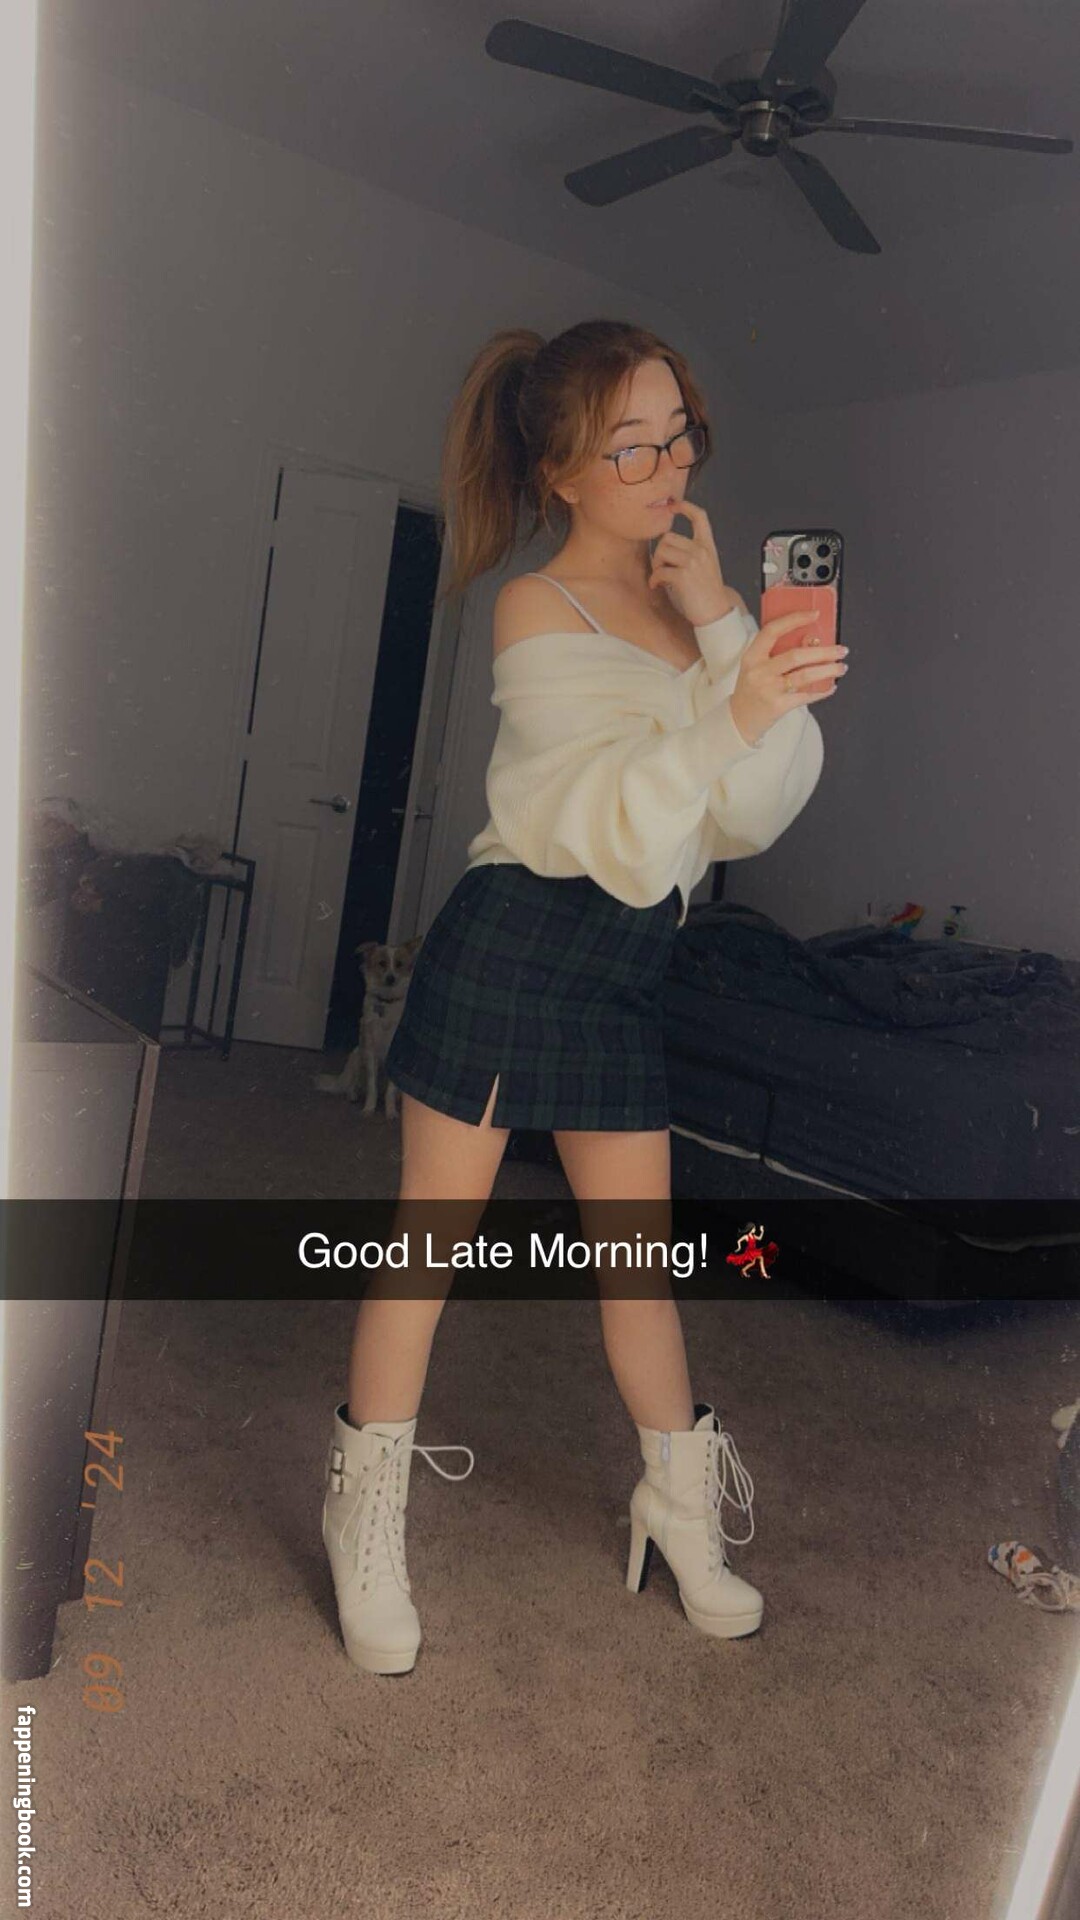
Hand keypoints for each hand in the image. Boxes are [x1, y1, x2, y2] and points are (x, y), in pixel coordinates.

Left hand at [646, 500, 739, 626]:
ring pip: (661, 550)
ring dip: (656, 564)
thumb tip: (665, 545)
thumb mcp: (706, 565)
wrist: (716, 611)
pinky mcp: (683, 576)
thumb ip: (692, 551)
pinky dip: (654, 580)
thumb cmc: (708, 591)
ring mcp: (693, 562)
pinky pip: (659, 571)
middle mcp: (701, 550)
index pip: (700, 517)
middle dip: (660, 552)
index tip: (673, 505)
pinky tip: (657, 586)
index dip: (685, 507)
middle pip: (668, 537)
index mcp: (707, 546)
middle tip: (661, 567)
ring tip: (661, 576)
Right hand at [729, 611, 848, 745]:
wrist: (740, 719)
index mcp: (752, 656)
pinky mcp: (778, 706)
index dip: (795, 620)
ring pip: (805, 675)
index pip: (773, 631)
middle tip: (841, 650)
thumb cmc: (751, 690)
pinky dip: (821, 691)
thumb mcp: (757, 667)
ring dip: (828, 670)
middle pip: (796, 655)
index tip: (814, 614)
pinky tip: (830, 686)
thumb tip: (812, 642)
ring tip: (841, 667)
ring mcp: (769, 690)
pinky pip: (806, 696)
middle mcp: (759, 672)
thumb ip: (779, 654)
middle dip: (824, 652)